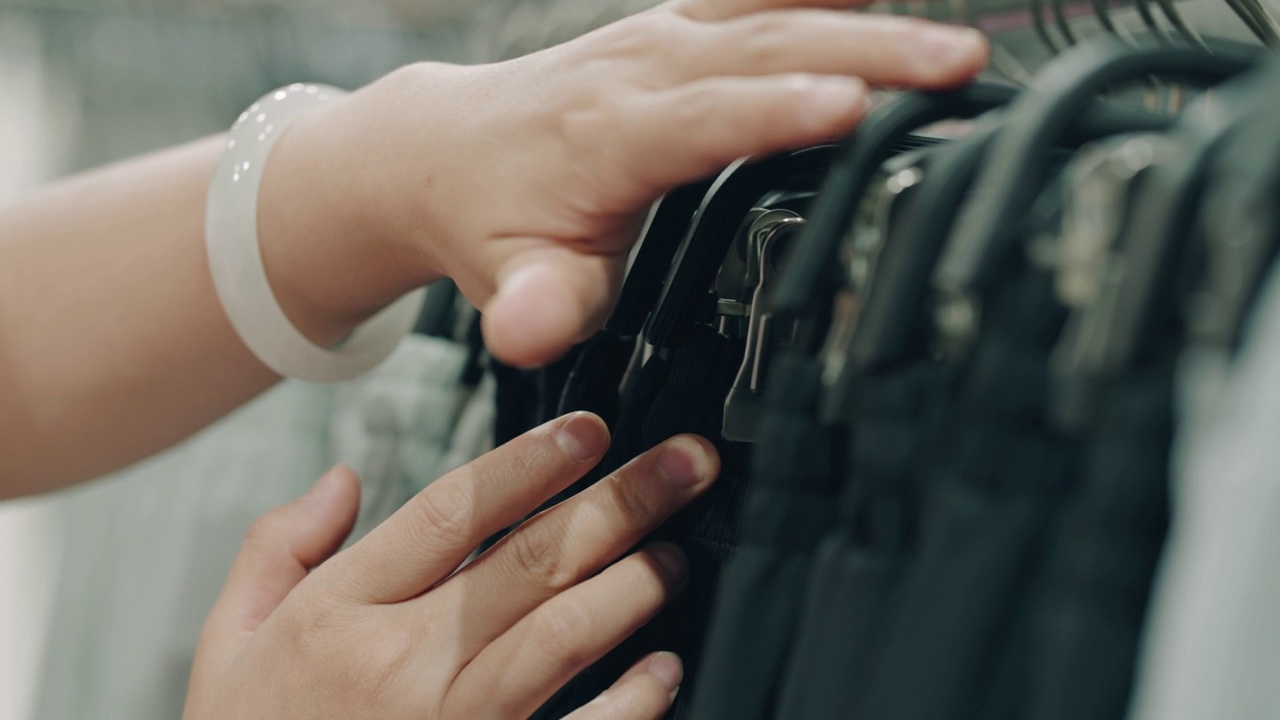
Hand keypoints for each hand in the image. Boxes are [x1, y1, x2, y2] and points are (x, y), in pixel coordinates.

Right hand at [184, 413, 719, 719]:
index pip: (454, 510)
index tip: (589, 430)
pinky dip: (629, 703)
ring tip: (675, 553)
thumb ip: (276, 548)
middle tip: (684, 464)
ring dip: (634, 585)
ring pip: (565, 635)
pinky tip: (664, 669)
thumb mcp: (225, 643)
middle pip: (533, 559)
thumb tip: (342, 480)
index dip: (533, 461)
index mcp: (338, 614)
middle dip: (622, 501)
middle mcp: (402, 664)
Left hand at [262, 0, 987, 365]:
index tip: (851, 108)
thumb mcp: (510, 280)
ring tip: (957, 33)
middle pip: (764, 49)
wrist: (448, 149)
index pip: (706, 120)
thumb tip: (527, 330)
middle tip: (957, 64)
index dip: (776, 114)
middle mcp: (642, 67)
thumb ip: (532, 305)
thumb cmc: (494, 224)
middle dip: (866, 51)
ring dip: (869, 13)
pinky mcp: (679, 21)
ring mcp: (663, 33)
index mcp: (609, 135)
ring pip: (776, 8)